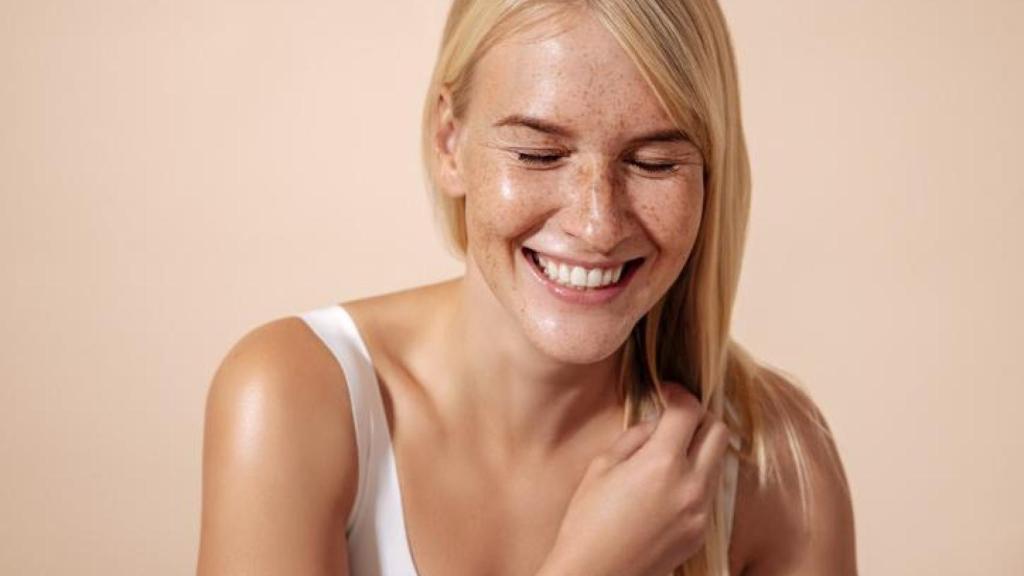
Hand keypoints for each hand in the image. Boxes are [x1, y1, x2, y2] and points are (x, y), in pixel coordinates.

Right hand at [544, 383, 730, 575]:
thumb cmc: (587, 523)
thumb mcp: (602, 467)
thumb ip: (635, 438)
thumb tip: (655, 426)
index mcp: (662, 464)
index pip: (689, 411)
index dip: (679, 393)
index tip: (667, 392)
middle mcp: (690, 485)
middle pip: (719, 431)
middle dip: (700, 417)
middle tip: (676, 418)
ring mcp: (700, 512)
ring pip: (717, 462)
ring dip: (700, 448)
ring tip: (670, 453)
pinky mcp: (700, 532)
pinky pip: (708, 492)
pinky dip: (695, 478)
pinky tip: (667, 485)